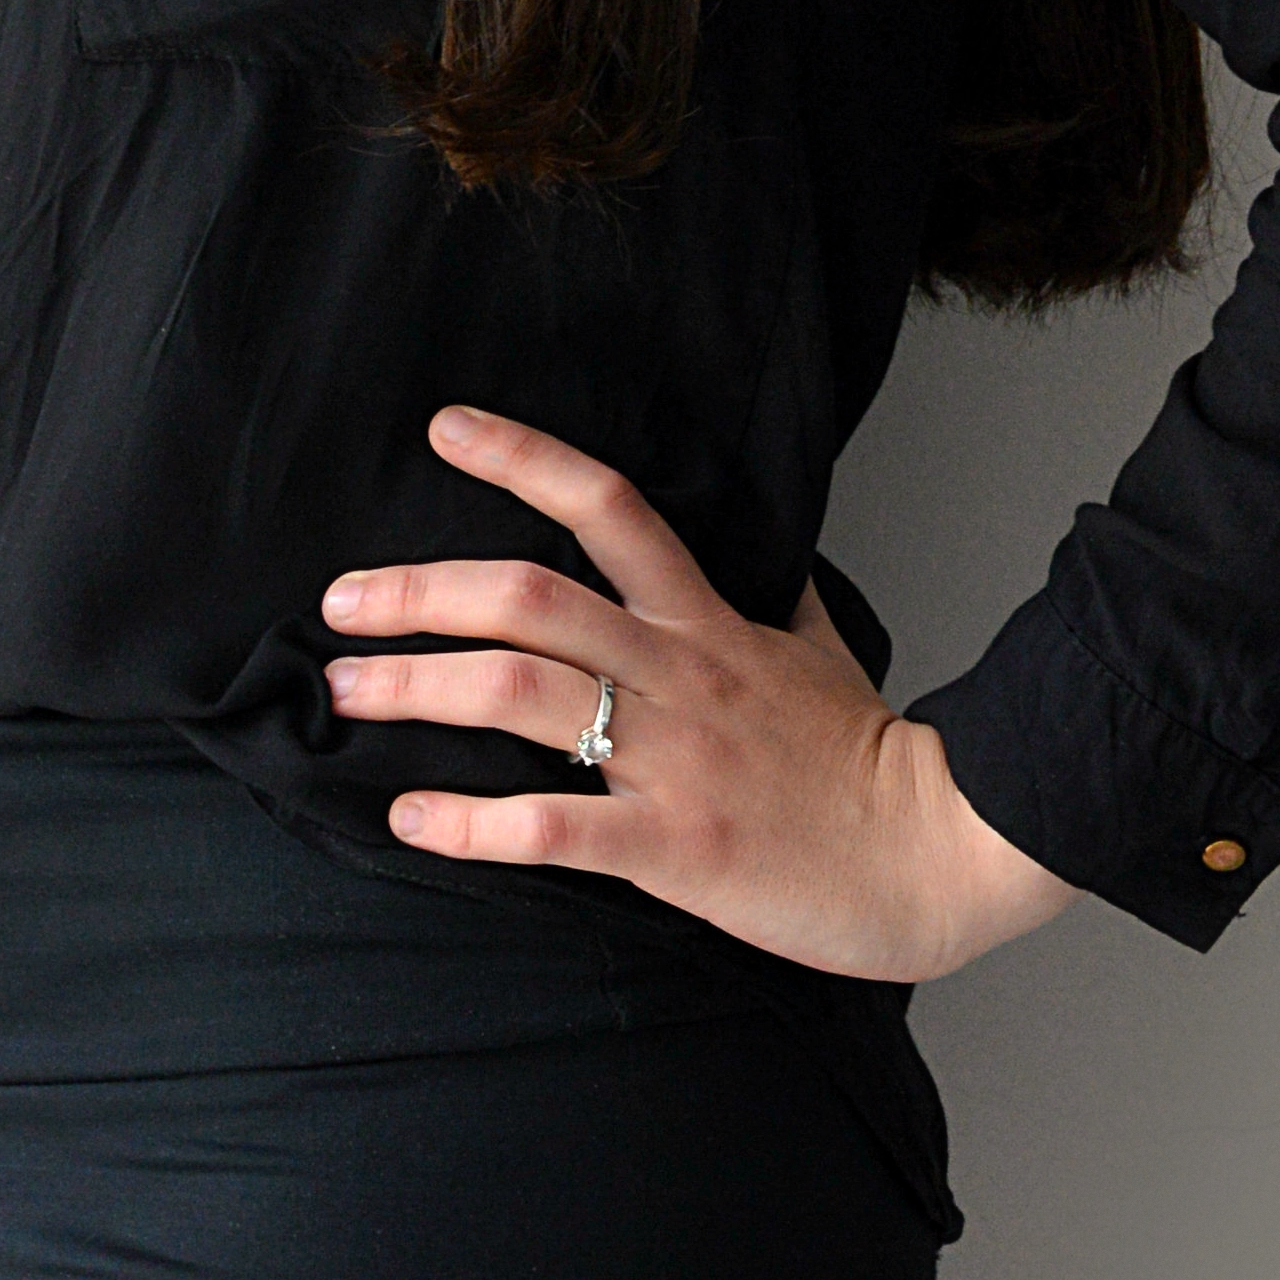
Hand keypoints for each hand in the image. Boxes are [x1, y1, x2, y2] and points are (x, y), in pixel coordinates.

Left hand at [322, 405, 1078, 983]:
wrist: (940, 848)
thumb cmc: (873, 755)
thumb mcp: (820, 646)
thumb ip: (770, 600)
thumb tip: (758, 559)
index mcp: (706, 617)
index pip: (607, 505)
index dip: (522, 457)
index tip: (446, 430)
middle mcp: (678, 669)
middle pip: (529, 598)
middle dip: (420, 592)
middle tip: (339, 600)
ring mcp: (673, 757)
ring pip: (522, 697)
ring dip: (417, 688)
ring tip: (346, 691)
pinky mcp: (676, 848)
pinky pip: (554, 826)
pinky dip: (472, 823)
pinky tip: (413, 818)